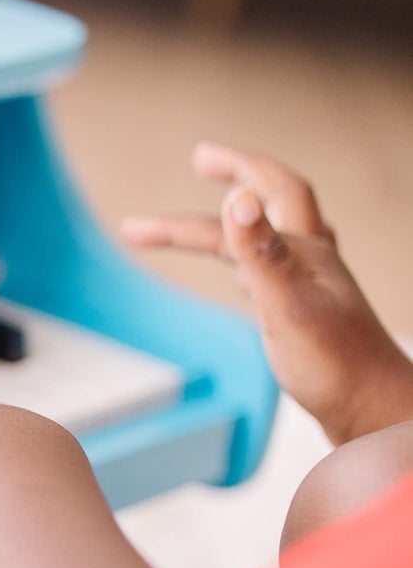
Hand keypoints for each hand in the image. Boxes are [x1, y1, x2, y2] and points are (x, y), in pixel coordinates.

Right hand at [121, 142, 412, 444]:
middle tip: (203, 161)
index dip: (231, 170)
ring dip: (242, 219)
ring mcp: (311, 287)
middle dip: (238, 176)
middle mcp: (312, 261)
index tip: (196, 158)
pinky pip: (272, 273)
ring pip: (275, 236)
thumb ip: (260, 253)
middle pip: (276, 201)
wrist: (370, 409)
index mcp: (306, 253)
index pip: (264, 196)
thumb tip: (238, 198)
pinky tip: (241, 277)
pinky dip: (249, 262)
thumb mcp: (287, 306)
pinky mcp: (305, 316)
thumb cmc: (334, 366)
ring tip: (217, 213)